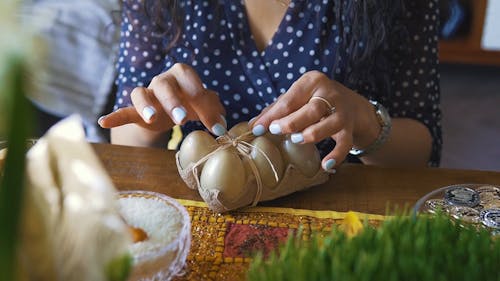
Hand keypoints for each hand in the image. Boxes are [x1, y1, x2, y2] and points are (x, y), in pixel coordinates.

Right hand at [99, 63, 226, 135]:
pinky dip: (114, 116)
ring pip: (141, 93)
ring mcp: (148, 94)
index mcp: (183, 74)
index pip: (191, 83)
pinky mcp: (135, 110)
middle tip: (182, 119)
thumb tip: (221, 124)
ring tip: (151, 118)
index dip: (203, 102)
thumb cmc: (190, 102)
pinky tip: (103, 122)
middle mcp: (163, 81)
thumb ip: (214, 110)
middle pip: (165, 85)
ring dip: (146, 105)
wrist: (170, 110)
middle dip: (173, 101)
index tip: (215, 124)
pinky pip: (123, 110)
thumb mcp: (205, 106)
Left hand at [250, 71, 379, 171]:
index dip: (273, 114)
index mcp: (313, 81)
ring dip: (312, 133)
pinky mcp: (351, 129)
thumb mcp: (298, 98)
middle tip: (276, 131)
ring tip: (296, 140)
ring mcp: (343, 112)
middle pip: (312, 109)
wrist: (353, 106)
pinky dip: (337, 155)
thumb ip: (276, 109)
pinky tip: (326, 165)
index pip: (290, 98)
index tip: (258, 128)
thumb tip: (253, 125)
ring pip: (329, 124)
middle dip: (292, 122)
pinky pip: (345, 144)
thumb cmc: (315, 101)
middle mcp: (330, 94)